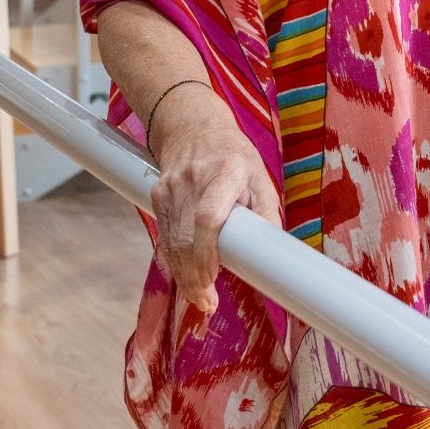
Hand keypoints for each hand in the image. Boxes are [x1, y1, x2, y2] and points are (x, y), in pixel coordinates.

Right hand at [147, 84, 280, 314]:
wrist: (192, 125)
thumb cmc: (233, 154)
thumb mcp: (259, 173)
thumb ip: (266, 209)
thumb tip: (272, 248)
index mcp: (226, 171)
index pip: (209, 217)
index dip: (208, 252)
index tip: (213, 278)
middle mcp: (193, 179)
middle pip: (186, 236)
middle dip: (195, 275)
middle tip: (208, 303)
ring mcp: (170, 186)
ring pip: (171, 240)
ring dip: (183, 275)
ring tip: (199, 298)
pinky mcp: (157, 194)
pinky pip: (164, 235)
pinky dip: (174, 260)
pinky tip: (185, 278)